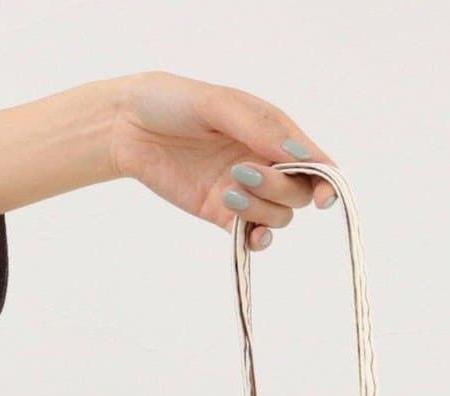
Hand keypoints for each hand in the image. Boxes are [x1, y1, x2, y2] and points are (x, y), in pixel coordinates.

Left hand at [0, 76, 333, 250]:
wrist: (125, 124)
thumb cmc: (170, 101)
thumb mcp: (217, 104)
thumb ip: (258, 128)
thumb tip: (299, 154)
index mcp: (271, 130)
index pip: (313, 161)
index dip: (324, 182)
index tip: (322, 197)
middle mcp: (263, 162)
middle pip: (297, 193)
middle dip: (278, 188)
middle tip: (242, 173)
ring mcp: (244, 190)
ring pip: (277, 216)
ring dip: (260, 210)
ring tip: (227, 191)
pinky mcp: (222, 213)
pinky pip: (252, 235)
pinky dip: (257, 239)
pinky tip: (248, 236)